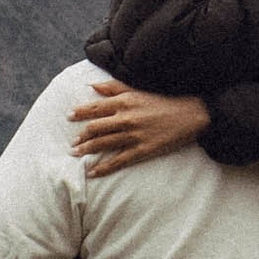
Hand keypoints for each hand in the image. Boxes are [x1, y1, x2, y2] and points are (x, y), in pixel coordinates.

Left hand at [70, 81, 210, 175]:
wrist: (190, 115)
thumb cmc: (163, 102)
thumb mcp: (138, 90)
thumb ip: (114, 87)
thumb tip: (92, 85)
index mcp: (124, 101)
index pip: (95, 108)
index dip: (80, 112)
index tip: (69, 116)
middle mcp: (126, 118)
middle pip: (95, 128)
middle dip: (81, 136)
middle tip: (71, 142)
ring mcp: (134, 135)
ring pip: (103, 144)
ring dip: (87, 150)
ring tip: (76, 154)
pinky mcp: (142, 150)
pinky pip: (118, 161)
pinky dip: (103, 168)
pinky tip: (92, 172)